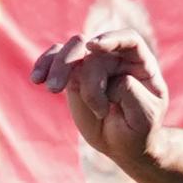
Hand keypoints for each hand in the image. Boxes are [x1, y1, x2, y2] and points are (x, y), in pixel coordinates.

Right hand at [31, 28, 165, 169]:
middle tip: (64, 90)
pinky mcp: (74, 76)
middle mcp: (116, 59)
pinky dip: (44, 65)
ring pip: (71, 50)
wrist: (123, 143)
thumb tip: (111, 80)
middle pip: (93, 47)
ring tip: (53, 90)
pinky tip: (37, 79)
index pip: (129, 40)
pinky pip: (56, 60)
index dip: (111, 39)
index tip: (93, 46)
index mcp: (140, 63)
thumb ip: (131, 93)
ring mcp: (93, 66)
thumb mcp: (144, 115)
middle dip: (76, 64)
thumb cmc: (139, 129)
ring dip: (58, 66)